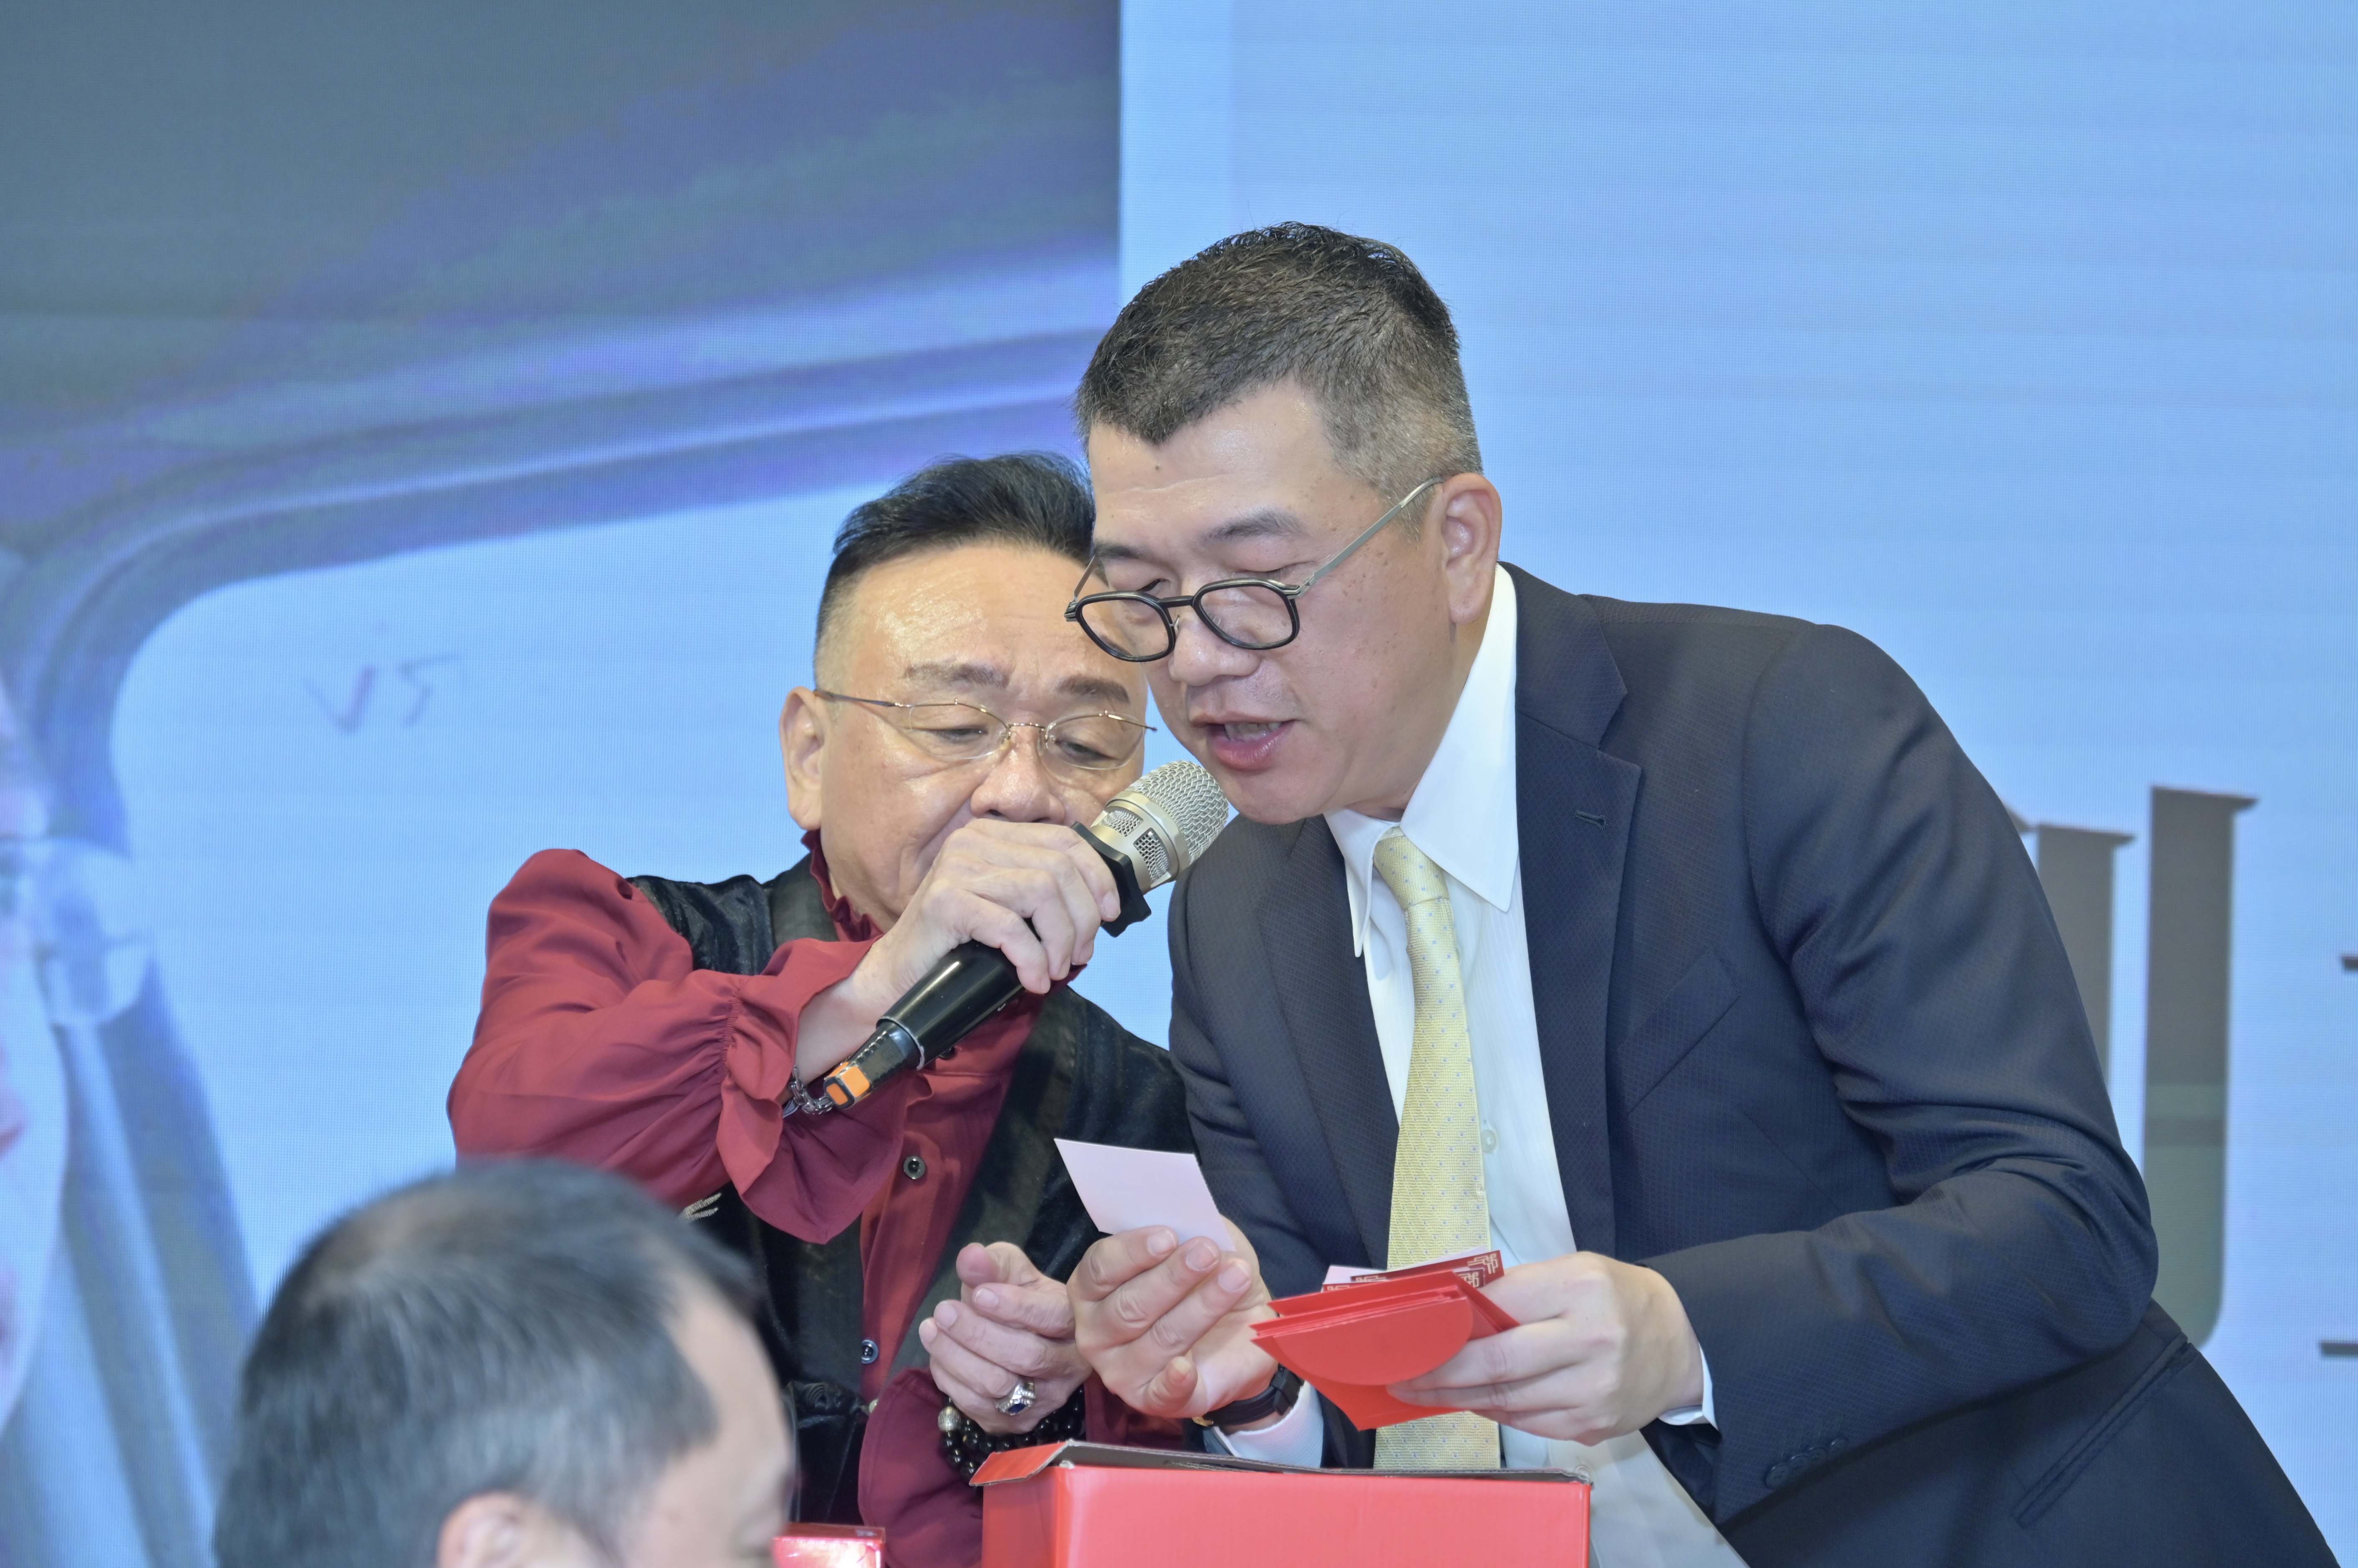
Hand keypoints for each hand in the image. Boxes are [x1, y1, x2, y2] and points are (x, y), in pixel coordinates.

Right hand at [797, 819, 1119, 1078]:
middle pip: (1059, 869)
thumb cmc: (959, 946)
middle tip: (1079, 955)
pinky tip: (1033, 980)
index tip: (1109, 914)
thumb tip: (1101, 907)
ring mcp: (956, 867)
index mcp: (993, 834)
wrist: (899, 975)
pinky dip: (1031, 958)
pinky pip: (1010, 926)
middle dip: (1082, 918)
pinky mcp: (944, 900)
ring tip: (1054, 969)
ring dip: (1059, 940)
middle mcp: (973, 841)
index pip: (1065, 839)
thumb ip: (1043, 892)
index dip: (1097, 876)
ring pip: (1040, 893)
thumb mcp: (1008, 907)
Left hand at [918, 1243, 1090, 1435]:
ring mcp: (1044, 1399)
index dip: (1015, 1308)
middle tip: (944, 1310)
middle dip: (977, 1333)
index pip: (1052, 1318)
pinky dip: (951, 1379)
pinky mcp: (1016, 1422)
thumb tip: (970, 1257)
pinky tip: (939, 1354)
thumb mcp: (1012, 1271)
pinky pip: (978, 1406)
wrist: (1021, 1338)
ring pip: (998, 1385)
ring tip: (931, 1328)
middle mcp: (1068, 1366)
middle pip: (1024, 1356)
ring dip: (956, 1356)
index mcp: (1074, 1322)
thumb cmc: (1020, 1298)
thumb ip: (993, 1264)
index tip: (979, 1294)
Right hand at [1070, 1221, 1277, 1422]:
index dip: (1133, 1250)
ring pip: (1156, 1340)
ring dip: (1199, 1307)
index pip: (1099, 1268)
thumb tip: (1185, 1219)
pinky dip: (1174, 1380)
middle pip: (1127, 1306)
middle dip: (1171, 1277)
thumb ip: (1188, 1226)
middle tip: (1207, 1252)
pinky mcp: (1152, 1400)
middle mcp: (1097, 1331)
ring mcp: (1120, 1370)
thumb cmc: (1207, 1280)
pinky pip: (1160, 1394)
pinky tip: (1187, 1366)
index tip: (1170, 1235)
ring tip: (1235, 1278)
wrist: (1242, 1330)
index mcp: (1094, 1288)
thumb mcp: (1202, 1240)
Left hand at [1391, 1252, 1703, 1443]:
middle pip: (1496, 1364)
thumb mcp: (1573, 1271)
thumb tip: (1451, 1313)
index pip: (1498, 1306)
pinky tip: (1472, 1401)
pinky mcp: (1594, 1426)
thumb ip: (1517, 1289)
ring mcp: (1594, 1391)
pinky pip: (1528, 1423)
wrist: (1683, 1343)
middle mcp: (1591, 1341)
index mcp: (1581, 1288)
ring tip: (1426, 1390)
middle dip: (1439, 1374)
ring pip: (1506, 1401)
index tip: (1411, 1334)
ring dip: (1458, 1397)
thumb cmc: (1616, 1298)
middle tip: (1402, 1377)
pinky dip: (1494, 1411)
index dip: (1449, 1325)